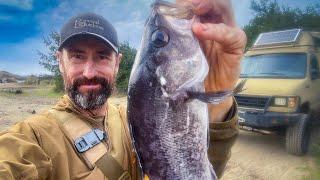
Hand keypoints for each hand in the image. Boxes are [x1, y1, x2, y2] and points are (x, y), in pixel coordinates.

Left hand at [178, 0, 246, 122]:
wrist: (204, 95)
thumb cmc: (191, 72)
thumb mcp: (179, 51)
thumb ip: (175, 36)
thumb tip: (159, 20)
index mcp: (202, 23)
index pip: (198, 5)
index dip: (186, 2)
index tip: (173, 5)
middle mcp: (216, 24)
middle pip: (213, 2)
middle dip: (198, 0)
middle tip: (185, 3)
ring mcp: (227, 34)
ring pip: (224, 9)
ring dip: (208, 5)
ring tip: (194, 8)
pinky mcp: (235, 47)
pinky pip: (230, 35)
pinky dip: (215, 30)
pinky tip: (200, 30)